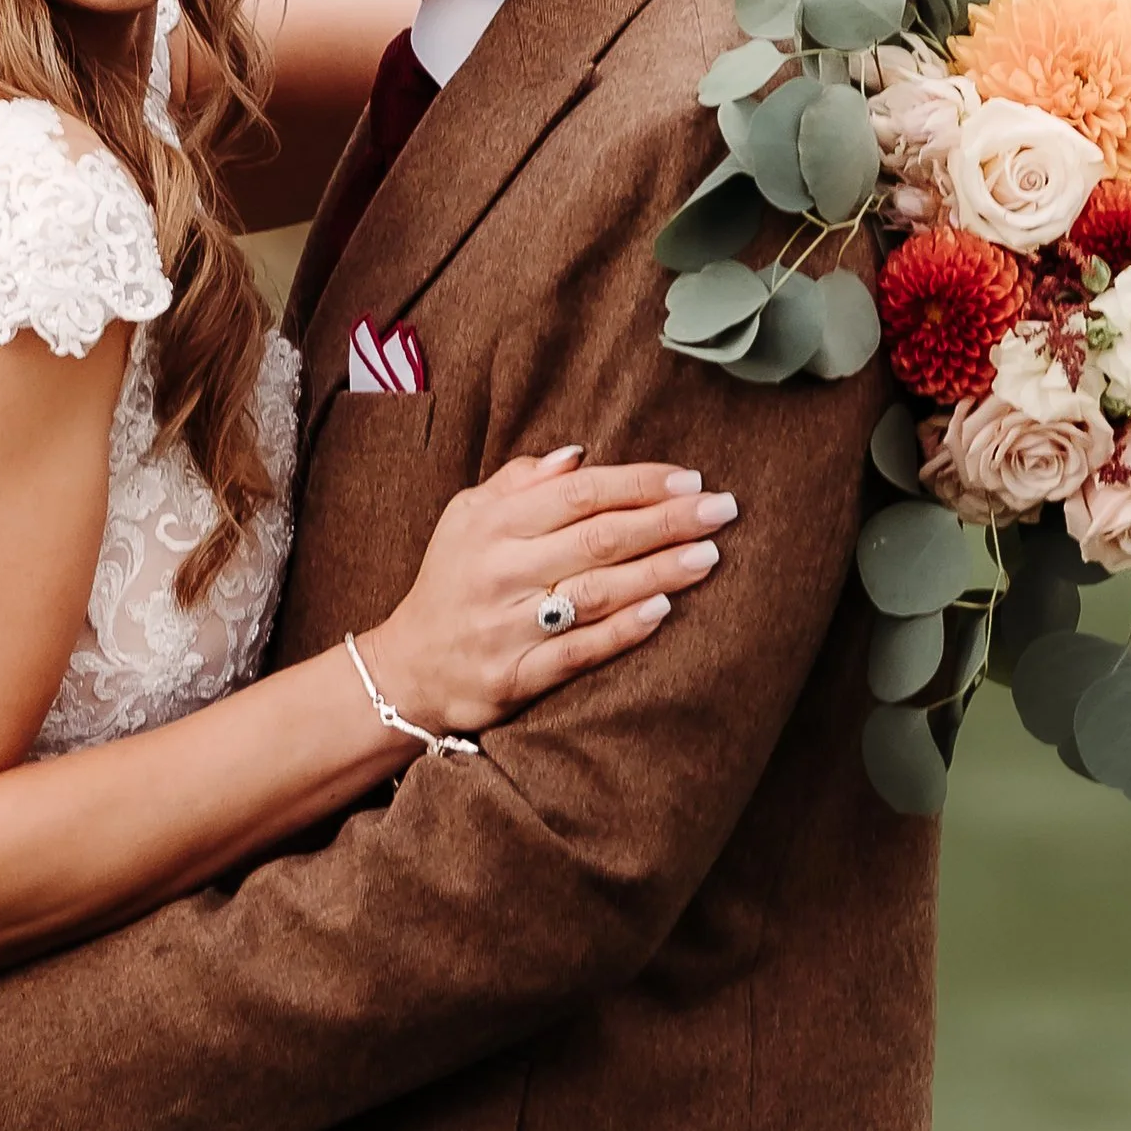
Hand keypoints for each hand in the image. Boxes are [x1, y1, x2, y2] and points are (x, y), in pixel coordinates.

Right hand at [359, 449, 735, 738]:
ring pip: (596, 592)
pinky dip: (622, 631)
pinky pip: (578, 651)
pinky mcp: (516, 675)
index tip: (690, 480)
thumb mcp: (466, 518)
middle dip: (666, 521)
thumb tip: (579, 455)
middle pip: (598, 538)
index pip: (579, 493)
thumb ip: (519, 482)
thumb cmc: (452, 581)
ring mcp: (508, 625)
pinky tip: (662, 612)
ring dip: (659, 571)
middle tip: (722, 510)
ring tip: (709, 555)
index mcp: (493, 525)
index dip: (638, 483)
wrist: (408, 668)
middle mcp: (501, 571)